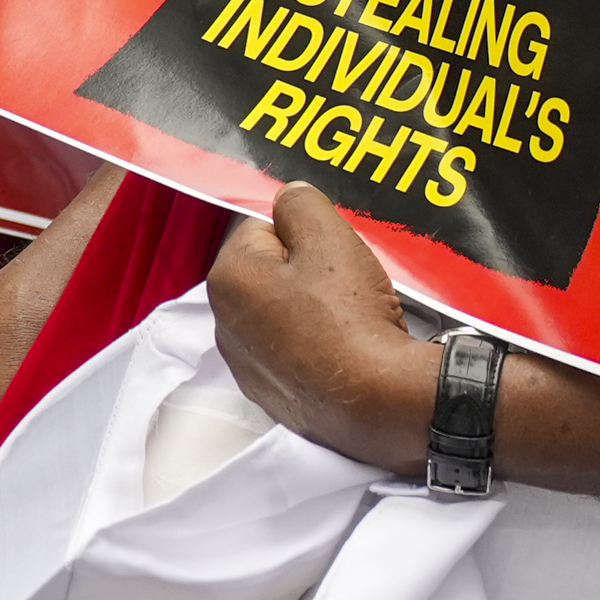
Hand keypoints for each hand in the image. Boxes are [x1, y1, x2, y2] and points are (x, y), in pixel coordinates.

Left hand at [205, 185, 441, 470]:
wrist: (377, 401)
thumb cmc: (350, 319)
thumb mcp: (332, 241)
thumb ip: (304, 206)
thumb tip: (291, 198)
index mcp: (228, 278)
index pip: (264, 228)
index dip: (307, 233)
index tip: (336, 250)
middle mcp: (223, 323)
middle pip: (273, 273)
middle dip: (309, 271)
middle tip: (351, 281)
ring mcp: (247, 365)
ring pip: (285, 314)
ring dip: (314, 309)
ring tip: (355, 317)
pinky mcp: (273, 395)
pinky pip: (294, 352)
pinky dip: (317, 346)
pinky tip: (348, 348)